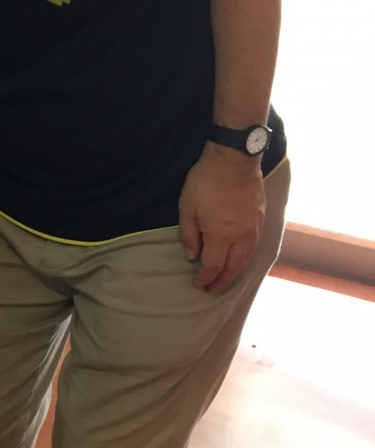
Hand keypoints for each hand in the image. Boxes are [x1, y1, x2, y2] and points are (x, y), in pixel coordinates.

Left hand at [178, 145, 265, 292]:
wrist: (234, 158)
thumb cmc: (206, 181)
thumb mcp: (187, 207)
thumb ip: (189, 235)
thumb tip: (193, 257)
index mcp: (221, 235)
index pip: (214, 266)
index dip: (206, 278)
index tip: (198, 285)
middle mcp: (241, 236)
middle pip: (234, 267)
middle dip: (222, 281)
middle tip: (212, 289)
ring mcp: (254, 228)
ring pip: (247, 258)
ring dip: (236, 272)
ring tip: (226, 278)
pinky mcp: (261, 218)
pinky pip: (254, 246)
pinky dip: (246, 258)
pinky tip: (240, 258)